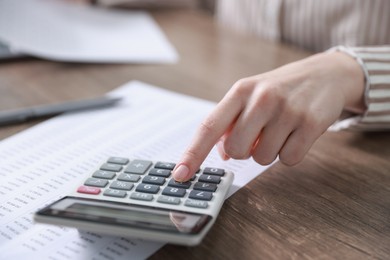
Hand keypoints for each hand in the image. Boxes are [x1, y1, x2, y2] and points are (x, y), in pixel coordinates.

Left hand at [172, 51, 364, 181]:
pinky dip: (289, 154)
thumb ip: (231, 122)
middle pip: (235, 150)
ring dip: (268, 152)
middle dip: (244, 151)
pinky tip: (296, 134)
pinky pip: (288, 160)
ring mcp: (287, 110)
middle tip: (258, 135)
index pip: (209, 126)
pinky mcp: (311, 124)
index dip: (192, 153)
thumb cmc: (279, 90)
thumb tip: (222, 154)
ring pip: (262, 159)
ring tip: (280, 130)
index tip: (180, 174)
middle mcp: (262, 98)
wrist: (325, 74)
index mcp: (240, 91)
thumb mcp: (251, 95)